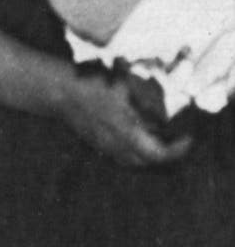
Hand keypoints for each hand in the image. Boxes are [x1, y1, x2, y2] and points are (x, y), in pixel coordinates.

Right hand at [62, 70, 193, 170]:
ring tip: (158, 138)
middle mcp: (115, 144)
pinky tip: (136, 136)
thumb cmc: (93, 84)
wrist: (58, 89)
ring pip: (133, 160)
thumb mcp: (128, 88)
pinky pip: (121, 155)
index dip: (178, 150)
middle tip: (176, 138)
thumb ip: (150, 103)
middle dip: (166, 153)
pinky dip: (135, 151)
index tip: (188, 137)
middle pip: (147, 162)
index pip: (159, 154)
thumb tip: (168, 116)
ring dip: (150, 154)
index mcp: (126, 133)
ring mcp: (103, 145)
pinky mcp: (95, 141)